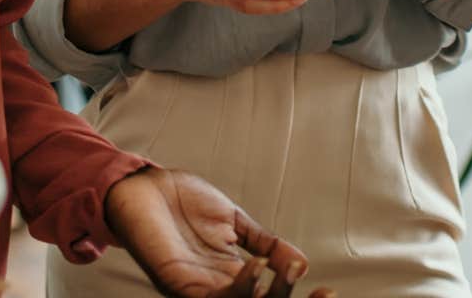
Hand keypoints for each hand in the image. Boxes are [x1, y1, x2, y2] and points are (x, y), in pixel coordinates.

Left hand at [105, 168, 334, 297]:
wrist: (141, 185)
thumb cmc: (182, 202)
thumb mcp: (234, 220)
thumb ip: (266, 242)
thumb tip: (302, 261)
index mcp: (232, 274)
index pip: (270, 295)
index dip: (297, 295)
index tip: (329, 293)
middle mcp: (216, 288)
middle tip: (320, 297)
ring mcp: (196, 289)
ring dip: (268, 297)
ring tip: (284, 273)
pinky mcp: (175, 283)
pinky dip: (238, 288)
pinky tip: (255, 267)